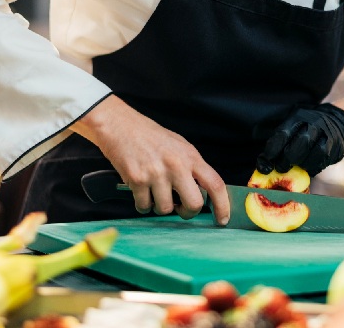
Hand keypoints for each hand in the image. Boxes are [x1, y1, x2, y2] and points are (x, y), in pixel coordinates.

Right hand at [71, 96, 229, 224]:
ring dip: (160, 207)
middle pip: (194, 204)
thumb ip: (192, 168)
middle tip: (181, 208)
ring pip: (166, 209)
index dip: (223, 205)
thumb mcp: (179, 146)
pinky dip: (143, 205)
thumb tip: (205, 193)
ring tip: (155, 192)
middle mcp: (176, 165)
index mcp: (191, 156)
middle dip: (188, 212)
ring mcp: (156, 173)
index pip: (216, 184)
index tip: (223, 219)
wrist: (120, 125)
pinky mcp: (137, 179)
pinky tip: (141, 192)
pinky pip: (144, 206)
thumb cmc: (151, 137)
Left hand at [256, 103, 343, 176]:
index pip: (283, 133)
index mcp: (297, 117)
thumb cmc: (306, 130)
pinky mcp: (334, 145)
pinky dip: (312, 167)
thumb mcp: (292, 129)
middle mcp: (313, 123)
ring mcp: (325, 134)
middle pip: (299, 143)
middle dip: (287, 159)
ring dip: (300, 164)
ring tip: (295, 167)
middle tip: (281, 168)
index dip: (273, 149)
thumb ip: (278, 143)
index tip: (267, 161)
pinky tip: (307, 168)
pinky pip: (321, 159)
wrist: (336, 123)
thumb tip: (263, 165)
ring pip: (312, 153)